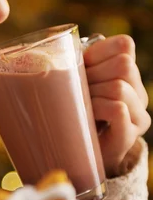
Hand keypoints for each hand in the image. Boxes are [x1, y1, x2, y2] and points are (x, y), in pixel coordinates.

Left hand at [84, 34, 150, 176]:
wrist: (78, 156)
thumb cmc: (73, 114)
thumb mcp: (76, 84)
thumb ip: (78, 63)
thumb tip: (62, 43)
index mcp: (128, 76)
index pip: (125, 45)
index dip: (98, 52)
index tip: (80, 67)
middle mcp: (138, 94)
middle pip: (123, 64)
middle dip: (92, 74)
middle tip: (74, 91)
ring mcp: (138, 116)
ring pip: (119, 87)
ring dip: (92, 94)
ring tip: (79, 107)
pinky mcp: (129, 135)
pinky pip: (118, 109)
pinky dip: (99, 109)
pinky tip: (87, 118)